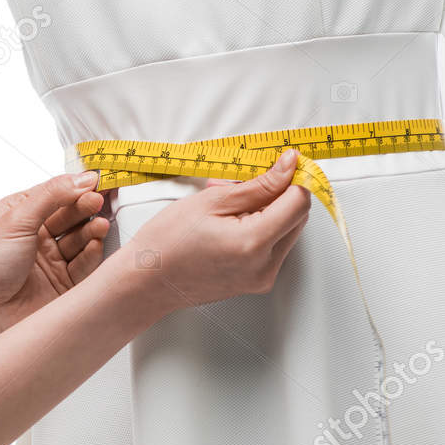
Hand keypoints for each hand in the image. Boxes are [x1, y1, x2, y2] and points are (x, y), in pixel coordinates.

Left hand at [0, 171, 110, 337]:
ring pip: (80, 237)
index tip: (94, 181)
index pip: (53, 193)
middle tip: (99, 201)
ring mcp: (50, 260)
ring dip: (91, 228)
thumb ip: (50, 195)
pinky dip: (93, 251)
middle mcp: (35, 236)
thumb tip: (80, 179)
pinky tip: (95, 243)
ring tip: (99, 224)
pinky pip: (85, 263)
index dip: (74, 187)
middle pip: (70, 214)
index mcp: (18, 215)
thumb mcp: (15, 220)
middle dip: (86, 206)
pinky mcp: (64, 283)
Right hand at [116, 149, 311, 315]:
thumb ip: (257, 184)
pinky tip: (230, 221)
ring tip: (229, 203)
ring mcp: (262, 277)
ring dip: (268, 209)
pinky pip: (273, 246)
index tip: (285, 162)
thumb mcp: (211, 201)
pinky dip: (260, 227)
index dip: (296, 177)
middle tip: (246, 180)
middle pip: (297, 217)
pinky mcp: (256, 282)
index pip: (299, 202)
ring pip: (286, 230)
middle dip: (279, 192)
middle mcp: (265, 265)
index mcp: (253, 243)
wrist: (145, 282)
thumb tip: (288, 168)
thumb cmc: (166, 243)